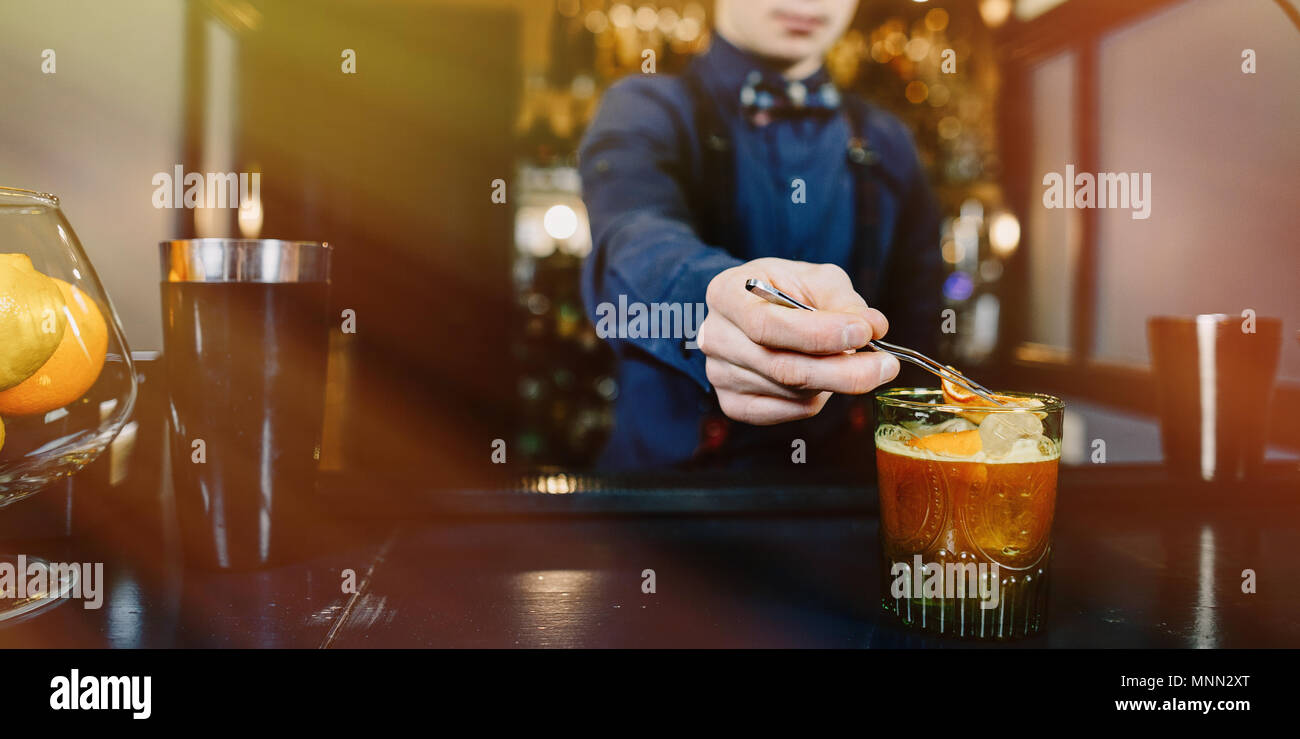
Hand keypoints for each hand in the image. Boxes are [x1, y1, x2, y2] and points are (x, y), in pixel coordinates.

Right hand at [696, 258, 899, 424]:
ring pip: (791, 392)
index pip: (766, 325)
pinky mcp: (734, 404)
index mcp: (725, 294)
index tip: (864, 332)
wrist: (753, 309)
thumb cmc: (783, 289)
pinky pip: (788, 411)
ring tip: (853, 361)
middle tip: (886, 365)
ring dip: (834, 381)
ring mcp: (720, 375)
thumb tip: (873, 326)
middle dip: (842, 370)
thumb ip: (842, 300)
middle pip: (781, 367)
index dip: (818, 334)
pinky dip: (818, 398)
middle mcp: (714, 337)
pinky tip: (827, 377)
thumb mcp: (813, 278)